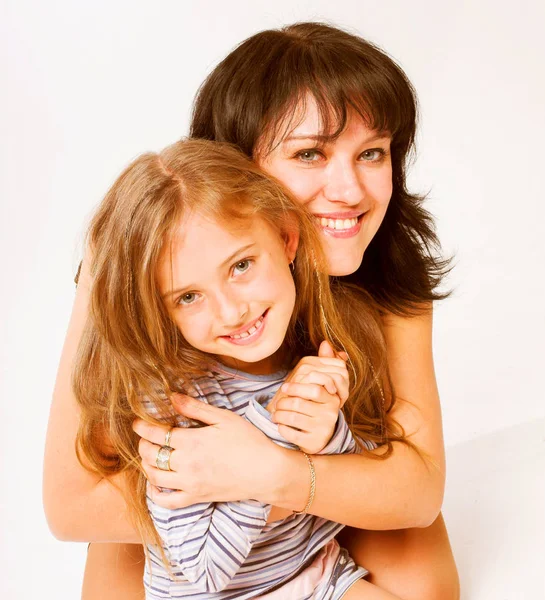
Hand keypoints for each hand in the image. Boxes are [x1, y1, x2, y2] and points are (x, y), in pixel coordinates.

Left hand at [133, 396, 282, 509]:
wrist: (267, 471)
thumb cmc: (248, 440)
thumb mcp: (223, 417)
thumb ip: (195, 408)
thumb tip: (172, 397)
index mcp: (191, 441)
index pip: (156, 434)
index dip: (143, 427)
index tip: (137, 422)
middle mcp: (186, 464)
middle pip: (151, 455)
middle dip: (143, 444)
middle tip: (144, 437)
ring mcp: (190, 483)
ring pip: (155, 477)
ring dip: (146, 465)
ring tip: (148, 456)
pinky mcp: (197, 497)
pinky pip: (168, 501)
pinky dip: (156, 494)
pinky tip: (156, 484)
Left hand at [268, 341, 348, 453]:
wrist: (318, 438)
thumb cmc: (315, 407)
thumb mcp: (319, 387)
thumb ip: (322, 365)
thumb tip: (325, 342)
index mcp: (332, 399)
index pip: (314, 389)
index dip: (296, 387)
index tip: (284, 387)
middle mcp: (330, 415)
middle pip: (300, 402)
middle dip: (284, 401)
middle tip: (276, 402)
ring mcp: (322, 430)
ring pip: (292, 417)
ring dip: (279, 414)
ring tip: (274, 413)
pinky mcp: (313, 443)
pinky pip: (291, 433)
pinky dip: (281, 429)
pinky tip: (280, 426)